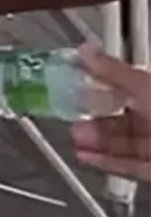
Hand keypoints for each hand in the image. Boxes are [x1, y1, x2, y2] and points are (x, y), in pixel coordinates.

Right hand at [71, 46, 150, 181]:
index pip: (127, 84)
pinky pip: (130, 165)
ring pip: (125, 142)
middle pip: (123, 115)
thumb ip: (114, 71)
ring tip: (75, 138)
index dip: (99, 83)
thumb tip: (87, 51)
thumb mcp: (146, 86)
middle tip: (72, 115)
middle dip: (96, 116)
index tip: (75, 84)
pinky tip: (88, 158)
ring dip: (97, 140)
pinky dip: (108, 162)